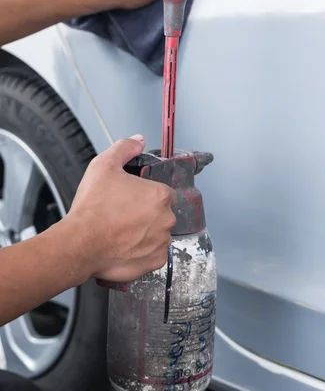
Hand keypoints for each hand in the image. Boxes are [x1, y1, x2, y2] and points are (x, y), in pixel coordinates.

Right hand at [65, 134, 176, 281]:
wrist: (79, 244)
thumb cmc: (92, 208)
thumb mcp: (103, 165)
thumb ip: (124, 148)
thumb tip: (138, 141)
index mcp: (160, 195)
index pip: (164, 192)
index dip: (147, 193)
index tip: (132, 198)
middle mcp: (166, 219)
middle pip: (162, 212)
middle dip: (147, 213)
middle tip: (123, 214)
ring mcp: (161, 242)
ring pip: (159, 233)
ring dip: (146, 232)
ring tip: (122, 231)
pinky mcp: (154, 262)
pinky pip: (154, 254)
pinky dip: (143, 251)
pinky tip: (125, 246)